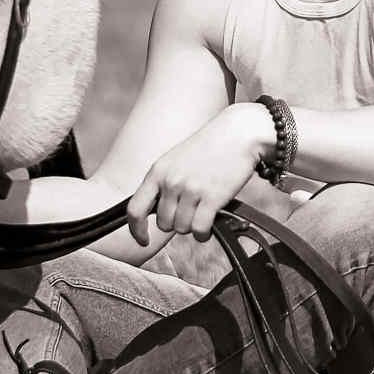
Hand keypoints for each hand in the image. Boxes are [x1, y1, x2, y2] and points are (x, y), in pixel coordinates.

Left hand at [127, 103, 273, 245]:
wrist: (238, 133)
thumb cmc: (209, 146)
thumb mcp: (175, 159)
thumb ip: (163, 182)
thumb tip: (156, 212)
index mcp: (158, 171)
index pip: (134, 209)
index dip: (136, 229)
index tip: (143, 240)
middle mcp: (171, 182)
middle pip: (163, 223)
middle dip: (176, 222)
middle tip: (191, 210)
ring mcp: (191, 190)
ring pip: (182, 228)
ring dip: (192, 226)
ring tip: (203, 211)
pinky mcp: (211, 198)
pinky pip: (199, 229)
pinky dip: (204, 233)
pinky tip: (210, 224)